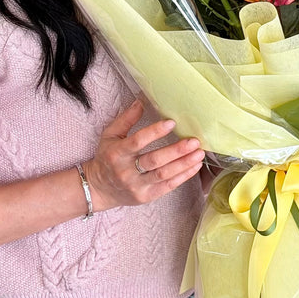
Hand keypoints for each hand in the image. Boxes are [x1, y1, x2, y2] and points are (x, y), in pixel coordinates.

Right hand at [84, 100, 204, 208]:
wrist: (99, 189)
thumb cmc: (107, 158)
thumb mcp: (110, 135)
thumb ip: (126, 119)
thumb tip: (141, 101)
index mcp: (117, 153)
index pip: (138, 141)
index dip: (155, 132)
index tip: (172, 123)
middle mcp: (126, 171)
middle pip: (154, 161)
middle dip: (176, 151)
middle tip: (194, 141)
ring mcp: (137, 186)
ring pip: (164, 175)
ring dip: (184, 164)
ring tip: (199, 153)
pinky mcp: (146, 196)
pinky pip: (168, 187)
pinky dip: (183, 176)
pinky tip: (195, 166)